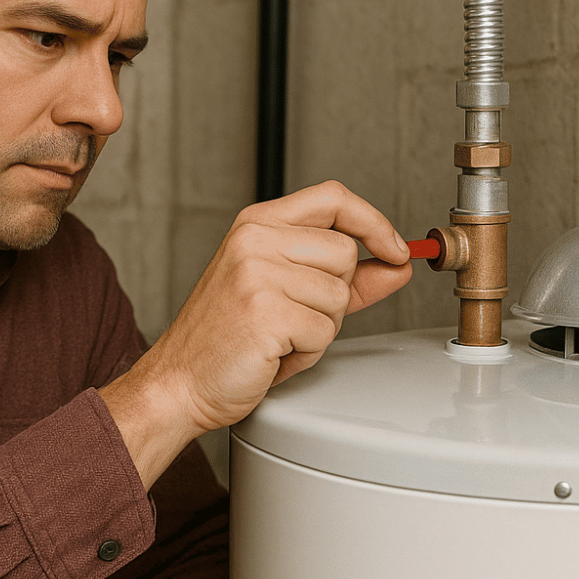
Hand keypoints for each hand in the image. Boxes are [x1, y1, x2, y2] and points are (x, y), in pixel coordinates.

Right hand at [100, 181, 411, 485]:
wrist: (181, 380)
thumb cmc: (228, 337)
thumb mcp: (288, 293)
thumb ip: (347, 277)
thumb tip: (398, 264)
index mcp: (256, 224)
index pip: (332, 198)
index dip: (373, 221)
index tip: (395, 248)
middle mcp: (254, 240)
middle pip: (345, 252)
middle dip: (334, 294)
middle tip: (293, 316)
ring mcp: (256, 273)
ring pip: (338, 296)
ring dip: (320, 329)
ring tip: (279, 336)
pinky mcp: (264, 311)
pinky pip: (323, 331)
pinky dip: (307, 352)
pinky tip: (274, 352)